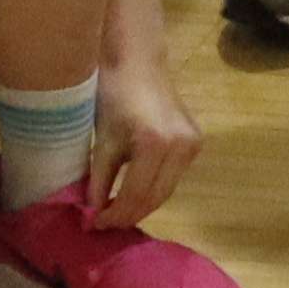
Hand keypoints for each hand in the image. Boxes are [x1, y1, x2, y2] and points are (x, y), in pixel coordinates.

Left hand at [93, 56, 205, 224]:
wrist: (138, 62)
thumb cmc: (113, 96)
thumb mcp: (102, 141)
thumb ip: (99, 181)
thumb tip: (93, 215)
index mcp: (155, 143)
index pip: (135, 194)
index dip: (115, 215)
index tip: (95, 224)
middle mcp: (180, 146)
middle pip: (155, 197)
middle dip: (129, 214)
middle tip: (105, 223)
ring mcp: (192, 144)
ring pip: (166, 190)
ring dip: (143, 205)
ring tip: (118, 212)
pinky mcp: (196, 142)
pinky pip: (173, 177)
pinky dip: (154, 188)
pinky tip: (135, 193)